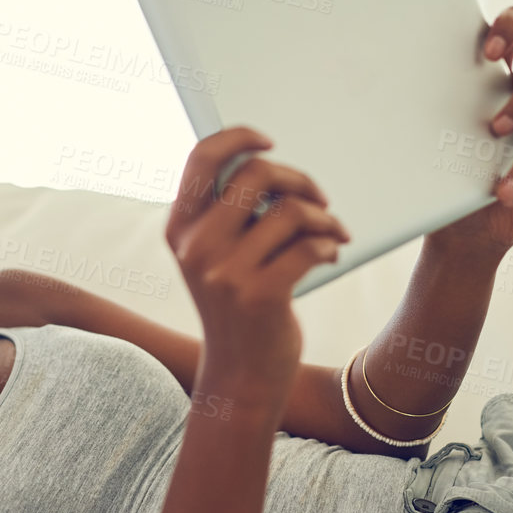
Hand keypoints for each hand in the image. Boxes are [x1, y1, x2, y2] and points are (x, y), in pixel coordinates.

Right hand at [167, 126, 348, 401]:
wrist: (240, 375)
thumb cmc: (237, 306)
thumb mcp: (214, 258)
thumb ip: (227, 215)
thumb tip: (271, 166)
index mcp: (179, 229)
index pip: (201, 157)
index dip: (238, 137)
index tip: (269, 141)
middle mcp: (195, 247)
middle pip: (257, 173)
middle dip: (299, 179)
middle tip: (319, 199)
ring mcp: (225, 273)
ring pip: (292, 210)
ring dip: (325, 217)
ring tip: (333, 231)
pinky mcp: (260, 296)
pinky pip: (310, 246)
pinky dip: (330, 244)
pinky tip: (332, 255)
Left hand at [427, 6, 512, 261]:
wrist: (461, 226)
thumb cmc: (437, 171)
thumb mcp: (423, 138)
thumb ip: (418, 114)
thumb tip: (377, 104)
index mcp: (491, 73)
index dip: (511, 27)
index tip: (490, 50)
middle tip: (496, 125)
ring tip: (502, 175)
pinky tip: (508, 194)